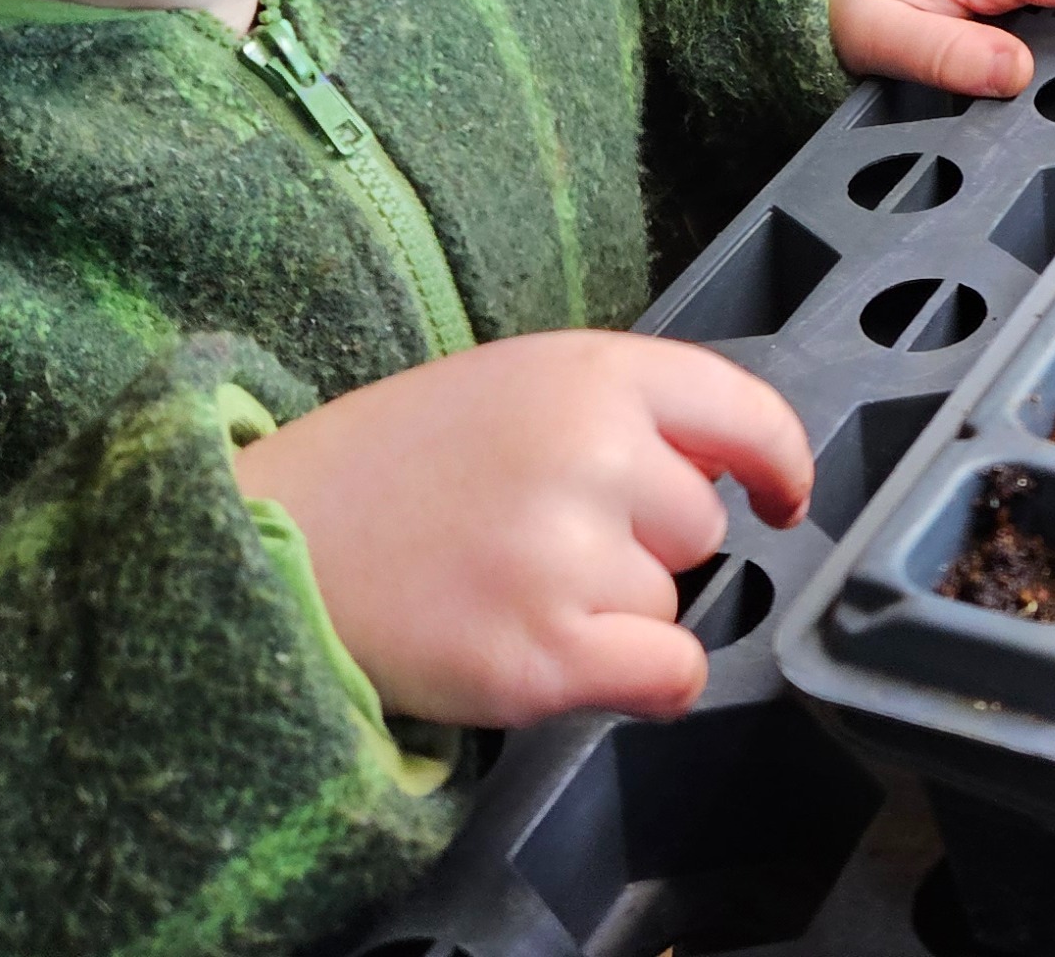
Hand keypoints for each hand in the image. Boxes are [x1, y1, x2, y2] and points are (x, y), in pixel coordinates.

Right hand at [233, 332, 808, 727]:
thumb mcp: (519, 383)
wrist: (273, 542)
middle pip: (701, 525)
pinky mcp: (543, 655)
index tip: (782, 497)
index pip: (746, 412)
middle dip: (644, 543)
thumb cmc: (398, 466)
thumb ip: (623, 409)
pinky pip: (668, 674)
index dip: (779, 463)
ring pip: (670, 602)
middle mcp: (596, 451)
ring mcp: (569, 554)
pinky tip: (577, 661)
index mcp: (594, 371)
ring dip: (615, 610)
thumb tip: (730, 467)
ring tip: (510, 584)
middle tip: (539, 538)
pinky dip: (644, 683)